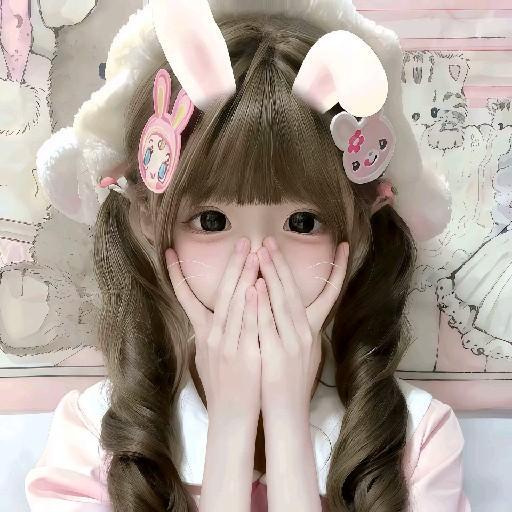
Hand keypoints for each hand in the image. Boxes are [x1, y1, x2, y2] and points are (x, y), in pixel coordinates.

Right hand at [165, 237, 260, 426]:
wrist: (231, 415)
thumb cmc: (221, 385)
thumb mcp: (207, 357)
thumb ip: (208, 333)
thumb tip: (207, 314)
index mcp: (203, 333)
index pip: (186, 299)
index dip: (177, 276)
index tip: (169, 252)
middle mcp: (213, 335)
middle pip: (221, 294)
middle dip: (231, 266)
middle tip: (241, 241)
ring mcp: (228, 345)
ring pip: (235, 305)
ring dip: (243, 277)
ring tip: (251, 254)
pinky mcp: (245, 355)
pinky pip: (248, 325)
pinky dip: (251, 305)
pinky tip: (256, 287)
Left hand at [256, 237, 348, 419]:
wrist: (287, 412)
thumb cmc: (293, 380)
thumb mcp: (306, 351)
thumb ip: (302, 327)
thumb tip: (297, 306)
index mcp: (313, 329)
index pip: (331, 294)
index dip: (338, 269)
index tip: (343, 245)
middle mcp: (306, 332)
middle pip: (294, 291)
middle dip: (282, 264)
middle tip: (270, 240)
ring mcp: (292, 342)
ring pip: (283, 302)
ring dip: (272, 275)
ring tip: (262, 252)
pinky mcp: (277, 354)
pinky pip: (269, 323)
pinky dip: (263, 303)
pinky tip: (256, 286)